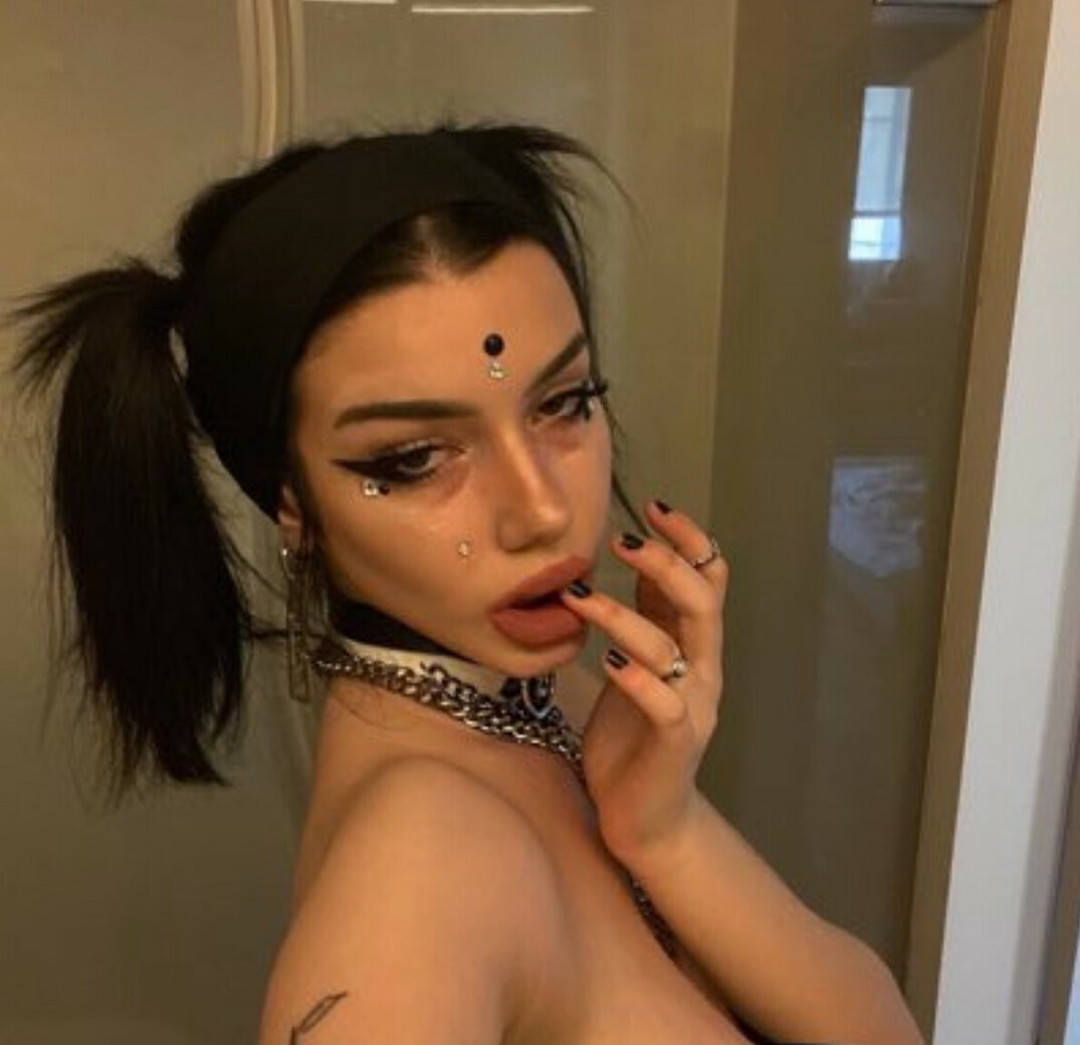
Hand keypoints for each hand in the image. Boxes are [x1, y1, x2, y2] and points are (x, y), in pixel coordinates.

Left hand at [559, 500, 728, 868]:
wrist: (645, 818)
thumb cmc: (633, 737)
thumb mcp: (639, 662)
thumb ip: (647, 616)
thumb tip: (632, 554)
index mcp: (693, 645)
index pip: (708, 578)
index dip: (688, 539)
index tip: (651, 506)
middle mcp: (703, 669)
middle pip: (701, 602)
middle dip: (665, 563)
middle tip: (622, 539)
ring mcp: (694, 706)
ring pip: (674, 648)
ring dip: (624, 616)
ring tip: (579, 597)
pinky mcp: (675, 743)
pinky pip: (665, 704)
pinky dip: (638, 680)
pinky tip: (608, 664)